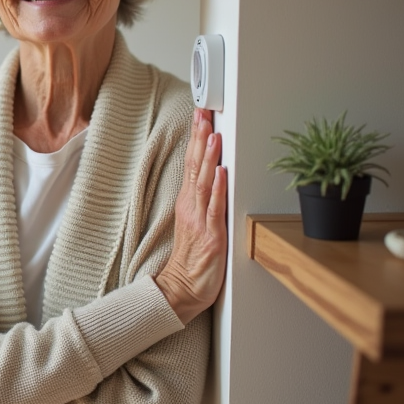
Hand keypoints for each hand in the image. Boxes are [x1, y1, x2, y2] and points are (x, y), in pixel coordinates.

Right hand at [156, 108, 228, 324]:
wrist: (182, 290)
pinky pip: (215, 209)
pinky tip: (222, 173)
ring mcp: (201, 221)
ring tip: (212, 135)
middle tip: (204, 114)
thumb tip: (213, 175)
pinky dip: (219, 189)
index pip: (191, 164)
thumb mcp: (196, 224)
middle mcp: (192, 208)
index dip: (195, 139)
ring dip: (209, 158)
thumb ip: (203, 200)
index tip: (199, 116)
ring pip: (204, 183)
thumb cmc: (191, 261)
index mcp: (188, 204)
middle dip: (200, 138)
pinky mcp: (213, 237)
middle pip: (195, 167)